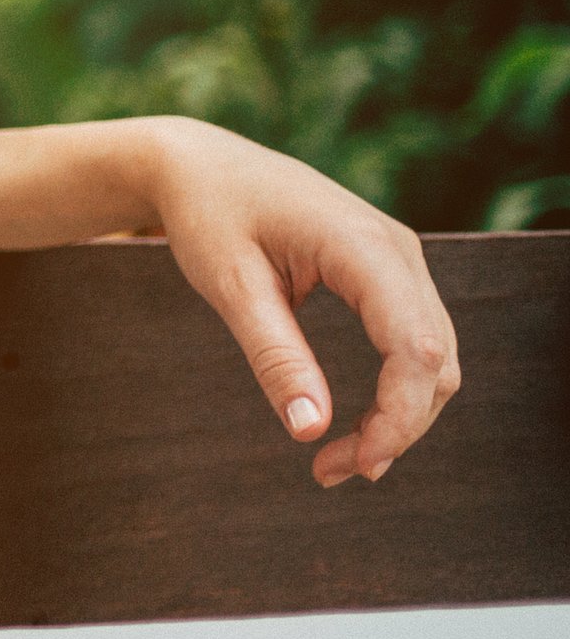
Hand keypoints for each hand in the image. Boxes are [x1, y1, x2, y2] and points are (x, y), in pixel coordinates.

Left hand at [144, 122, 460, 484]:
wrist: (201, 164)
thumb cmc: (210, 215)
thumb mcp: (230, 286)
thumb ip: (274, 356)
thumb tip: (310, 431)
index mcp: (362, 245)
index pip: (414, 345)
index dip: (399, 415)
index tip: (354, 463)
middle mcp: (397, 249)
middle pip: (436, 359)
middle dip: (397, 426)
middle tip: (330, 474)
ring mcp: (399, 259)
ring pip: (434, 355)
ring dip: (399, 414)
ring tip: (337, 462)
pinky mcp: (386, 272)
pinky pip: (413, 339)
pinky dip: (396, 388)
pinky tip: (358, 427)